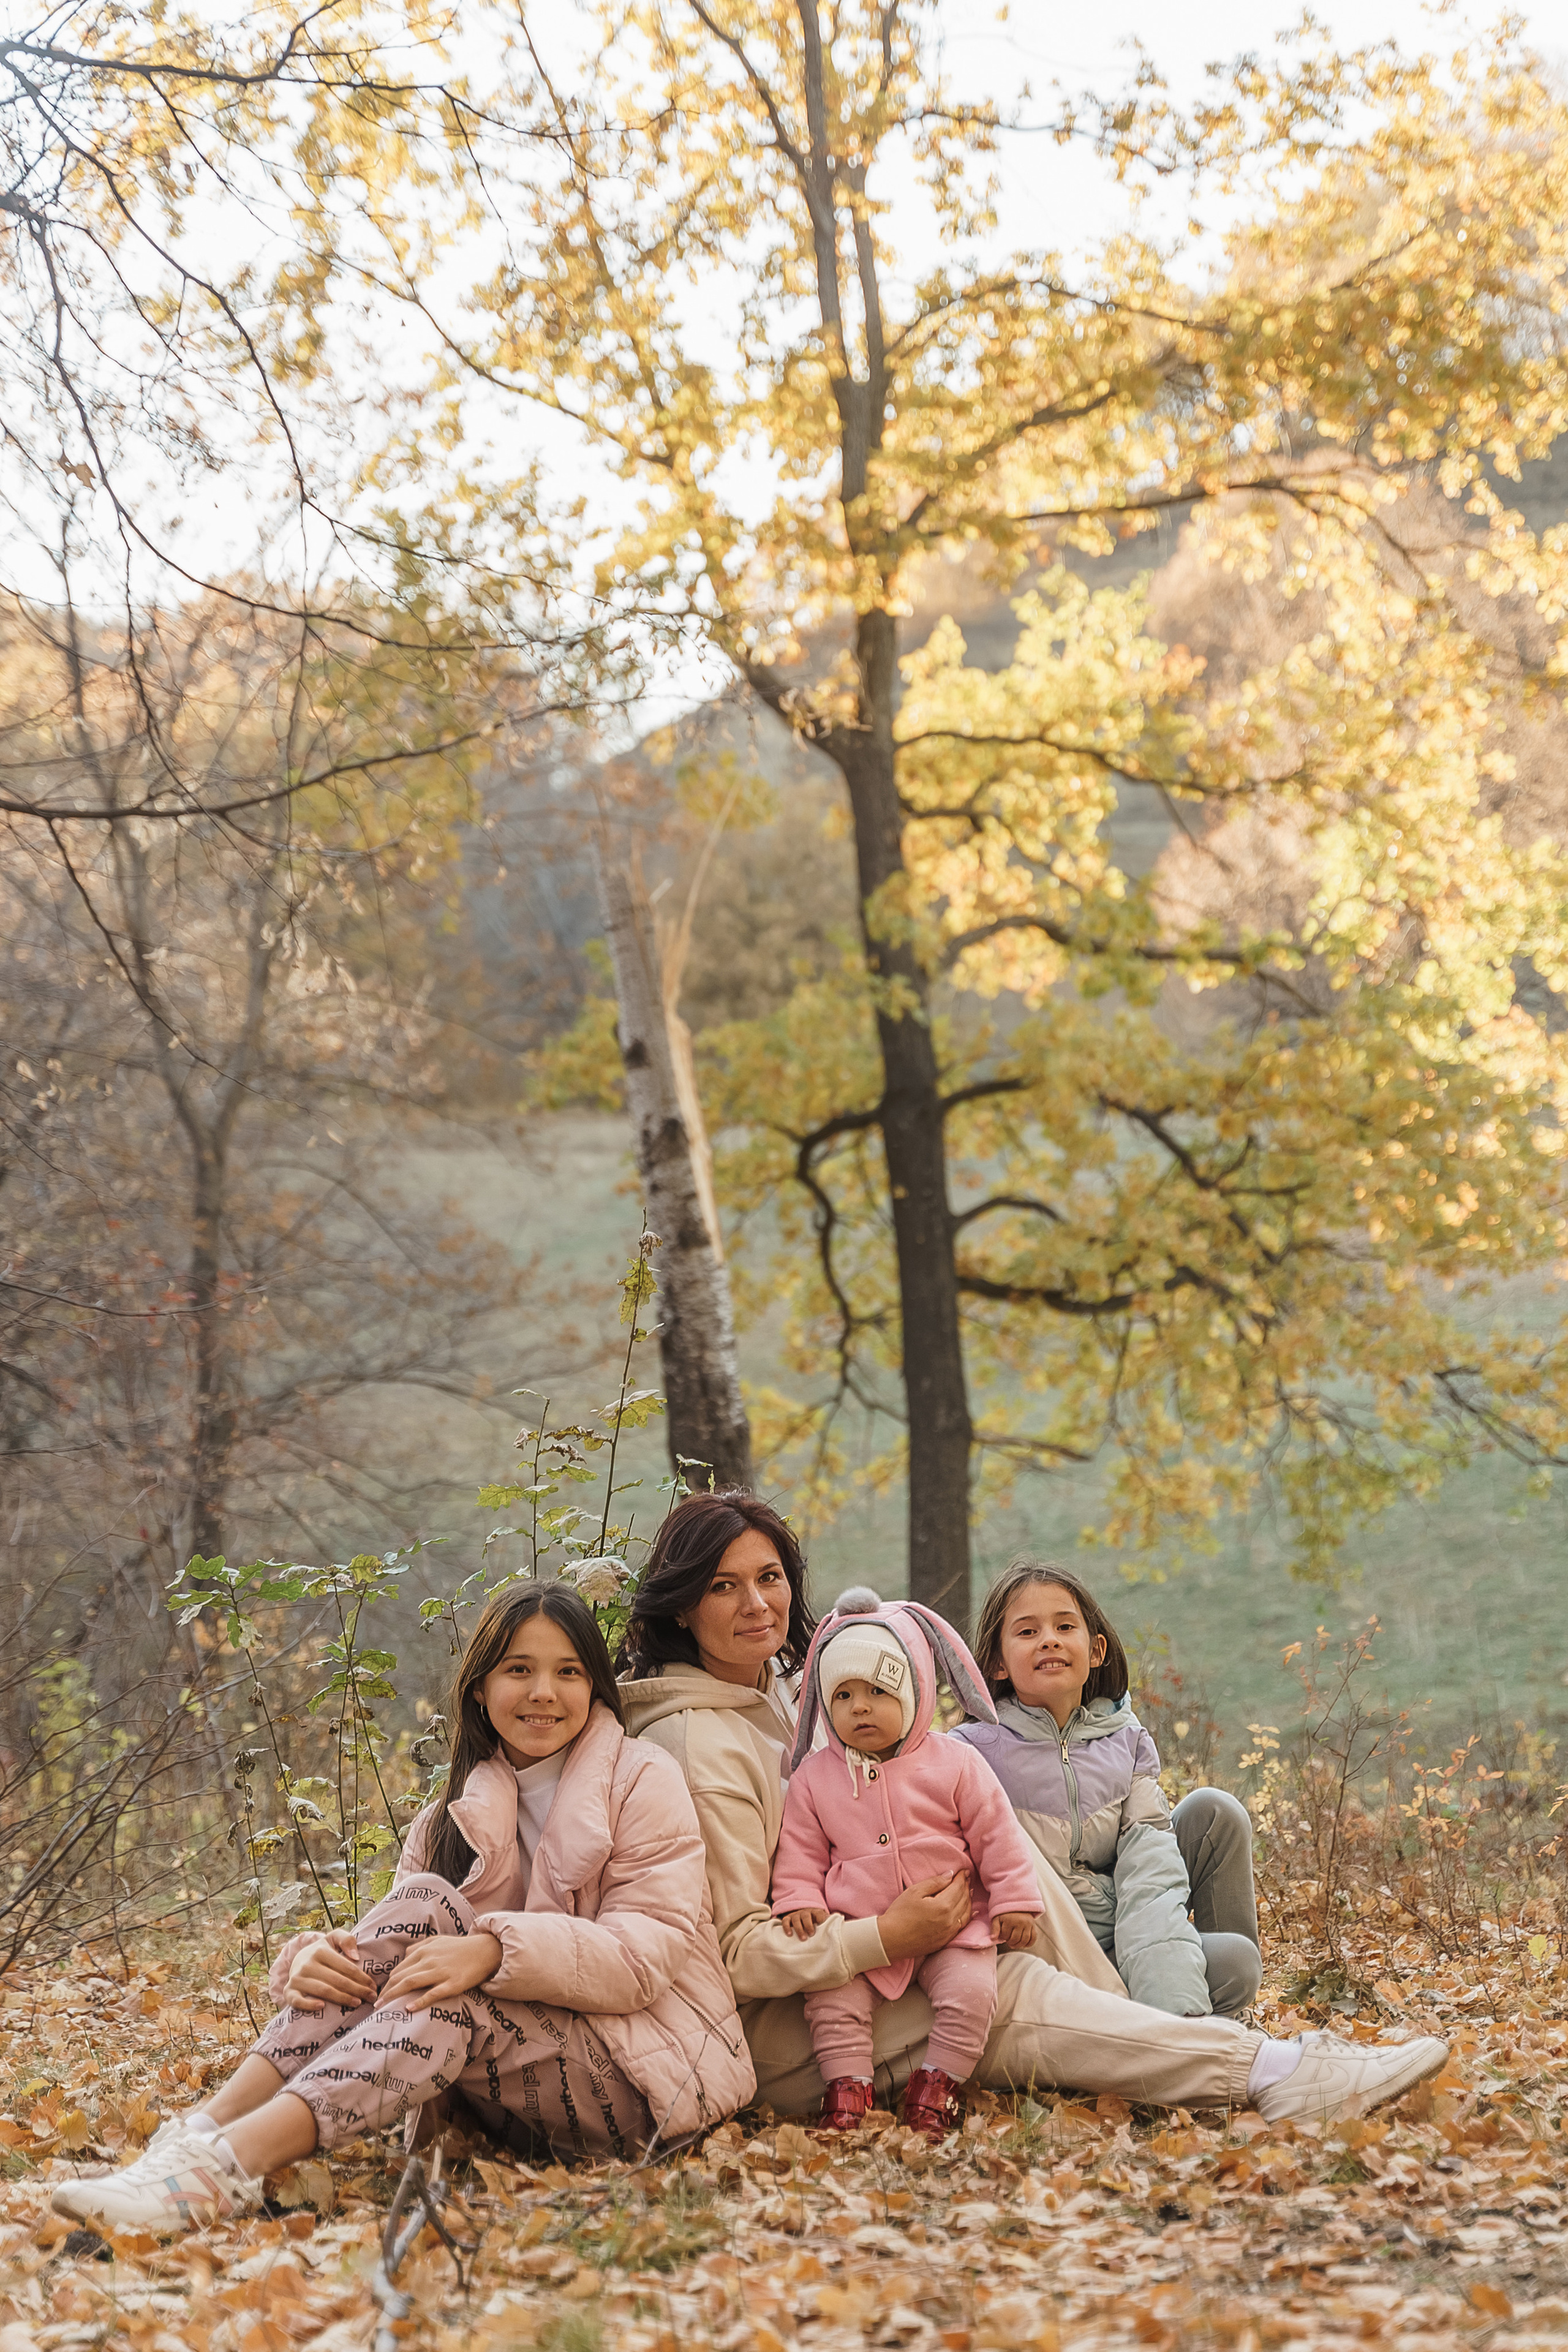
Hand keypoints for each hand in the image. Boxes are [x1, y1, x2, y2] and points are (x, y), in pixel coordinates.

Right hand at [283, 1928, 376, 2013]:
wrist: (297, 1961)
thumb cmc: (321, 1952)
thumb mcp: (333, 1939)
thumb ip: (346, 1940)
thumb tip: (355, 1956)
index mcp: (320, 1951)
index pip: (346, 1967)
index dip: (362, 1978)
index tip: (373, 1986)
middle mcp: (307, 1964)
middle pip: (338, 1981)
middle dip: (357, 1990)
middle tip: (371, 1998)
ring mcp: (297, 1979)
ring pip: (324, 1991)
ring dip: (342, 1999)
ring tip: (357, 2003)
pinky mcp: (289, 1992)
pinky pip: (298, 2001)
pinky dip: (309, 2005)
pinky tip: (322, 2007)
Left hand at [378, 1932, 502, 2010]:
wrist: (485, 1950)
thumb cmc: (459, 1947)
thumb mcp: (437, 1941)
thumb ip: (419, 1947)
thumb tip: (404, 1956)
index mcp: (424, 1950)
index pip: (398, 1969)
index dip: (386, 1983)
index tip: (379, 1995)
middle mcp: (429, 1959)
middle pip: (400, 1977)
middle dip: (385, 1992)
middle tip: (374, 2005)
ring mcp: (441, 1972)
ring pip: (411, 1983)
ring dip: (393, 1996)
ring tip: (382, 2008)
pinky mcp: (452, 1983)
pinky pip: (433, 1993)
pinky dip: (419, 2001)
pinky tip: (409, 2008)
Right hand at [778, 1907, 828, 1939]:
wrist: (803, 1916)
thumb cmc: (815, 1922)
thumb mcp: (822, 1921)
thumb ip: (829, 1924)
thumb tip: (839, 1929)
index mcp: (815, 1912)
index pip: (818, 1913)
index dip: (820, 1918)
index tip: (822, 1925)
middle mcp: (805, 1912)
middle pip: (806, 1916)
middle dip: (808, 1925)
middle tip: (811, 1934)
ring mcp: (796, 1915)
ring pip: (796, 1919)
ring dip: (799, 1928)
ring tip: (803, 1938)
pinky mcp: (788, 1918)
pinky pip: (785, 1921)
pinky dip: (786, 1927)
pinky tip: (789, 1934)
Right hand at [877, 1871, 972, 1961]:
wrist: (891, 1940)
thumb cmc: (900, 1913)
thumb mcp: (915, 1891)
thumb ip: (935, 1882)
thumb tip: (950, 1875)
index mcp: (943, 1906)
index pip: (958, 1888)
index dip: (962, 1877)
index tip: (964, 1870)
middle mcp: (950, 1920)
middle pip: (964, 1899)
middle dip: (966, 1887)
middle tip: (967, 1878)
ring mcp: (949, 1932)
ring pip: (966, 1913)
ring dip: (968, 1900)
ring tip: (968, 1891)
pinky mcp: (945, 1941)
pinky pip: (961, 1926)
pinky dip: (966, 1915)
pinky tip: (966, 1910)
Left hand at [991, 1911, 1038, 1950]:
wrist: (1017, 1903)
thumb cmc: (1005, 1913)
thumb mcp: (997, 1918)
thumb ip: (995, 1928)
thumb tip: (993, 1939)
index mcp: (1010, 1920)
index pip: (1006, 1936)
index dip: (1003, 1937)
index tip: (1003, 1933)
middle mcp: (1021, 1922)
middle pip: (1016, 1939)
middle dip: (1011, 1942)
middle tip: (1008, 1940)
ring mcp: (1028, 1924)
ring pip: (1024, 1940)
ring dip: (1019, 1945)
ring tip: (1014, 1943)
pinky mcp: (1033, 1926)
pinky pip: (1033, 1938)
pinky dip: (1029, 1944)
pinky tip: (1024, 1945)